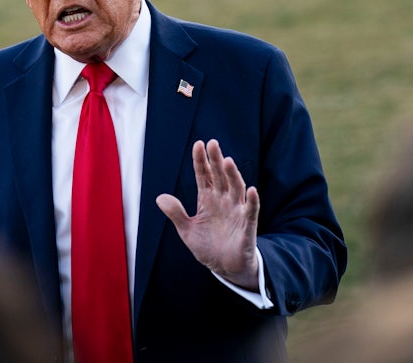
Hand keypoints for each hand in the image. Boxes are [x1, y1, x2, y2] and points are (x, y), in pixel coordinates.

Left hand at [156, 139, 260, 289]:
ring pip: (236, 188)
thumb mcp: (187, 231)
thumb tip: (159, 198)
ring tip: (227, 161)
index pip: (204, 176)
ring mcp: (236, 211)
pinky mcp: (247, 226)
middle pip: (220, 176)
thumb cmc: (208, 247)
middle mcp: (223, 201)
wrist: (224, 268)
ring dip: (233, 175)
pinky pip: (251, 211)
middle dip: (216, 160)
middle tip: (213, 143)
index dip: (201, 161)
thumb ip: (176, 213)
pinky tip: (252, 190)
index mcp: (208, 200)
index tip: (198, 144)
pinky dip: (253, 201)